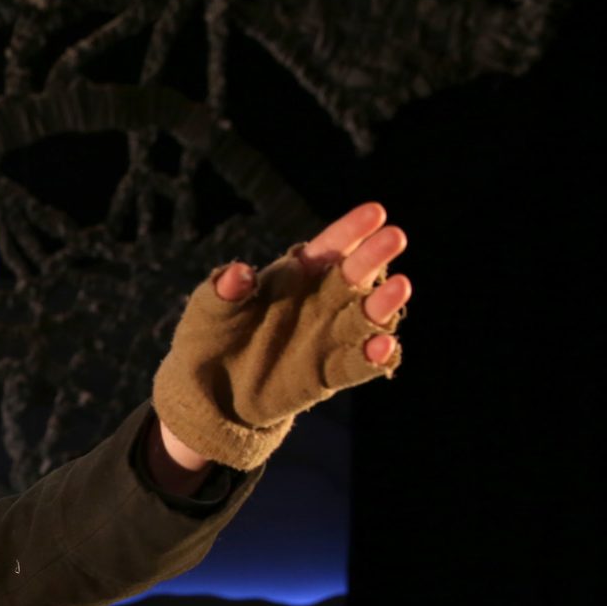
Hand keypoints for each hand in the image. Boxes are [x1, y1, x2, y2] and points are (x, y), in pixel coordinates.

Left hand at [210, 202, 410, 364]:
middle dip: (373, 257)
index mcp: (295, 275)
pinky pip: (358, 364)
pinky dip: (373, 357)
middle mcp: (322, 300)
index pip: (328, 248)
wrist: (209, 393)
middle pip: (354, 275)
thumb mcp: (208, 314)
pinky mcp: (330, 372)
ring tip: (398, 288)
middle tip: (394, 238)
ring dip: (383, 303)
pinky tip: (382, 347)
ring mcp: (330, 336)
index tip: (375, 213)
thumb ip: (222, 292)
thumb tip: (238, 273)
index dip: (351, 231)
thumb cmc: (211, 339)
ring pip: (365, 317)